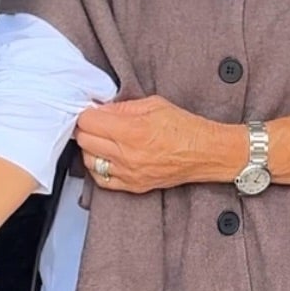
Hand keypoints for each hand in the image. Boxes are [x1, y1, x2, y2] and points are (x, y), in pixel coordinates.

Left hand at [75, 96, 240, 192]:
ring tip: (103, 140)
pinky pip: (101, 180)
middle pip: (84, 140)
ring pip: (89, 161)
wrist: (205, 152)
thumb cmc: (185, 128)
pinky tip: (107, 158)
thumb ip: (123, 107)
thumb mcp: (153, 105)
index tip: (91, 111)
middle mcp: (127, 154)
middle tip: (96, 123)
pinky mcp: (133, 186)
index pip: (88, 122)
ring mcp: (129, 173)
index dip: (87, 113)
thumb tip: (101, 109)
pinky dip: (99, 168)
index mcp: (132, 130)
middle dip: (86, 129)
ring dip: (91, 149)